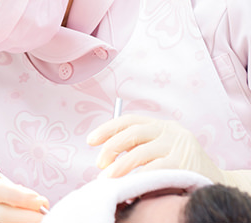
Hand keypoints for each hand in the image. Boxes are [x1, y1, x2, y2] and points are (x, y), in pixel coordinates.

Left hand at [86, 115, 225, 182]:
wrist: (214, 180)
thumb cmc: (178, 166)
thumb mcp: (158, 150)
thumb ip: (137, 148)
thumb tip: (104, 158)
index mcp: (160, 125)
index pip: (129, 120)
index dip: (108, 129)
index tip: (91, 140)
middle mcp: (169, 130)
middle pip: (132, 133)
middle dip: (111, 148)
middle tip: (100, 164)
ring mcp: (177, 145)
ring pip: (140, 152)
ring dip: (120, 166)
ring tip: (108, 177)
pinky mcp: (183, 163)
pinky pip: (154, 169)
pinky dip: (138, 176)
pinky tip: (129, 183)